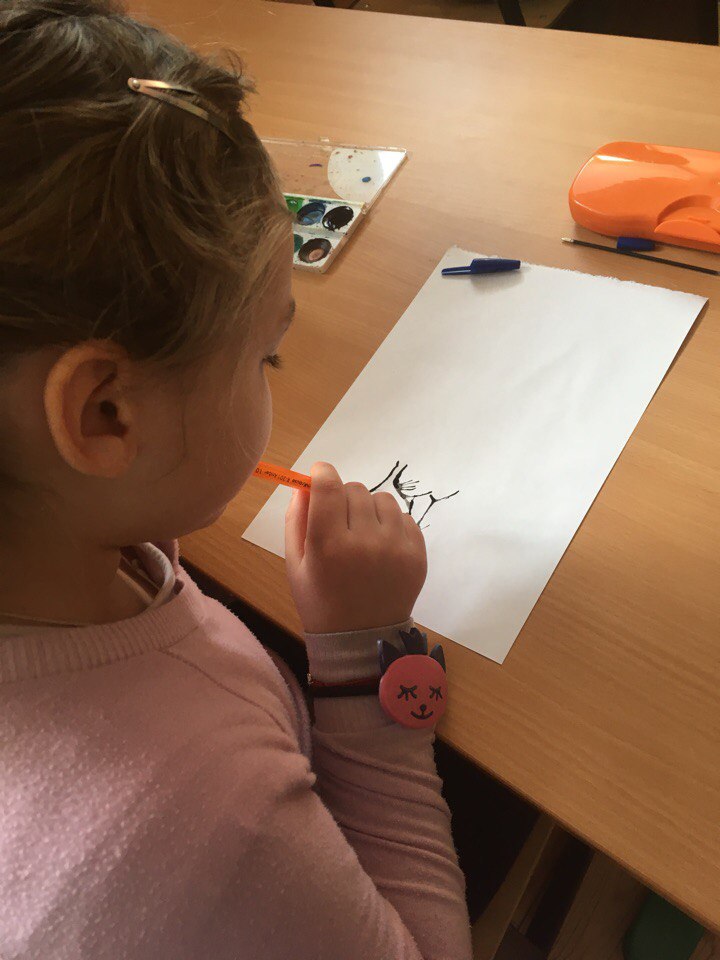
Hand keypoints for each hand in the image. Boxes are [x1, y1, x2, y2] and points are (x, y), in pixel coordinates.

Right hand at [284, 462, 426, 634]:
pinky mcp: (418, 554)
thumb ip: (296, 521)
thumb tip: (304, 485)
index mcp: (329, 545)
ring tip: (362, 534)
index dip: (322, 474)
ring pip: (382, 499)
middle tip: (339, 521)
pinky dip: (390, 525)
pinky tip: (381, 547)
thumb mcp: (296, 564)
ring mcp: (396, 547)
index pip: (328, 486)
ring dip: (369, 509)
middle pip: (355, 489)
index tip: (320, 476)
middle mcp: (365, 542)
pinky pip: (404, 517)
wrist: (362, 639)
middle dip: (343, 498)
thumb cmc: (321, 601)